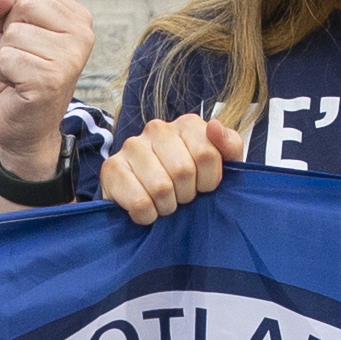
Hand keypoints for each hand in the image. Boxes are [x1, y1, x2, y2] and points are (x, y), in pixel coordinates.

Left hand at [0, 0, 94, 173]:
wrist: (24, 127)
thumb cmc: (18, 77)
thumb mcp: (5, 35)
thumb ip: (0, 10)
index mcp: (77, 18)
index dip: (16, 11)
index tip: (27, 38)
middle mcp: (83, 34)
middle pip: (25, 4)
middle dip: (11, 32)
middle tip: (23, 58)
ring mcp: (71, 58)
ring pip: (14, 33)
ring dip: (7, 56)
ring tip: (21, 74)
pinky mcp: (52, 80)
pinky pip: (8, 58)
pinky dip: (4, 73)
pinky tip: (18, 87)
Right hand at [99, 114, 231, 224]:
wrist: (147, 200)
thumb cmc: (190, 182)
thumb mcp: (222, 166)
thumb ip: (230, 147)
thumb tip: (214, 126)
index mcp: (187, 124)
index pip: (206, 155)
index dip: (209, 181)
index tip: (203, 187)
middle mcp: (157, 128)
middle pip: (183, 171)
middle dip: (186, 195)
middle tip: (181, 196)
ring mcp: (132, 146)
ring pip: (160, 187)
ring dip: (166, 206)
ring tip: (164, 203)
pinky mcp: (111, 167)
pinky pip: (138, 201)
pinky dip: (147, 215)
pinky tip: (146, 209)